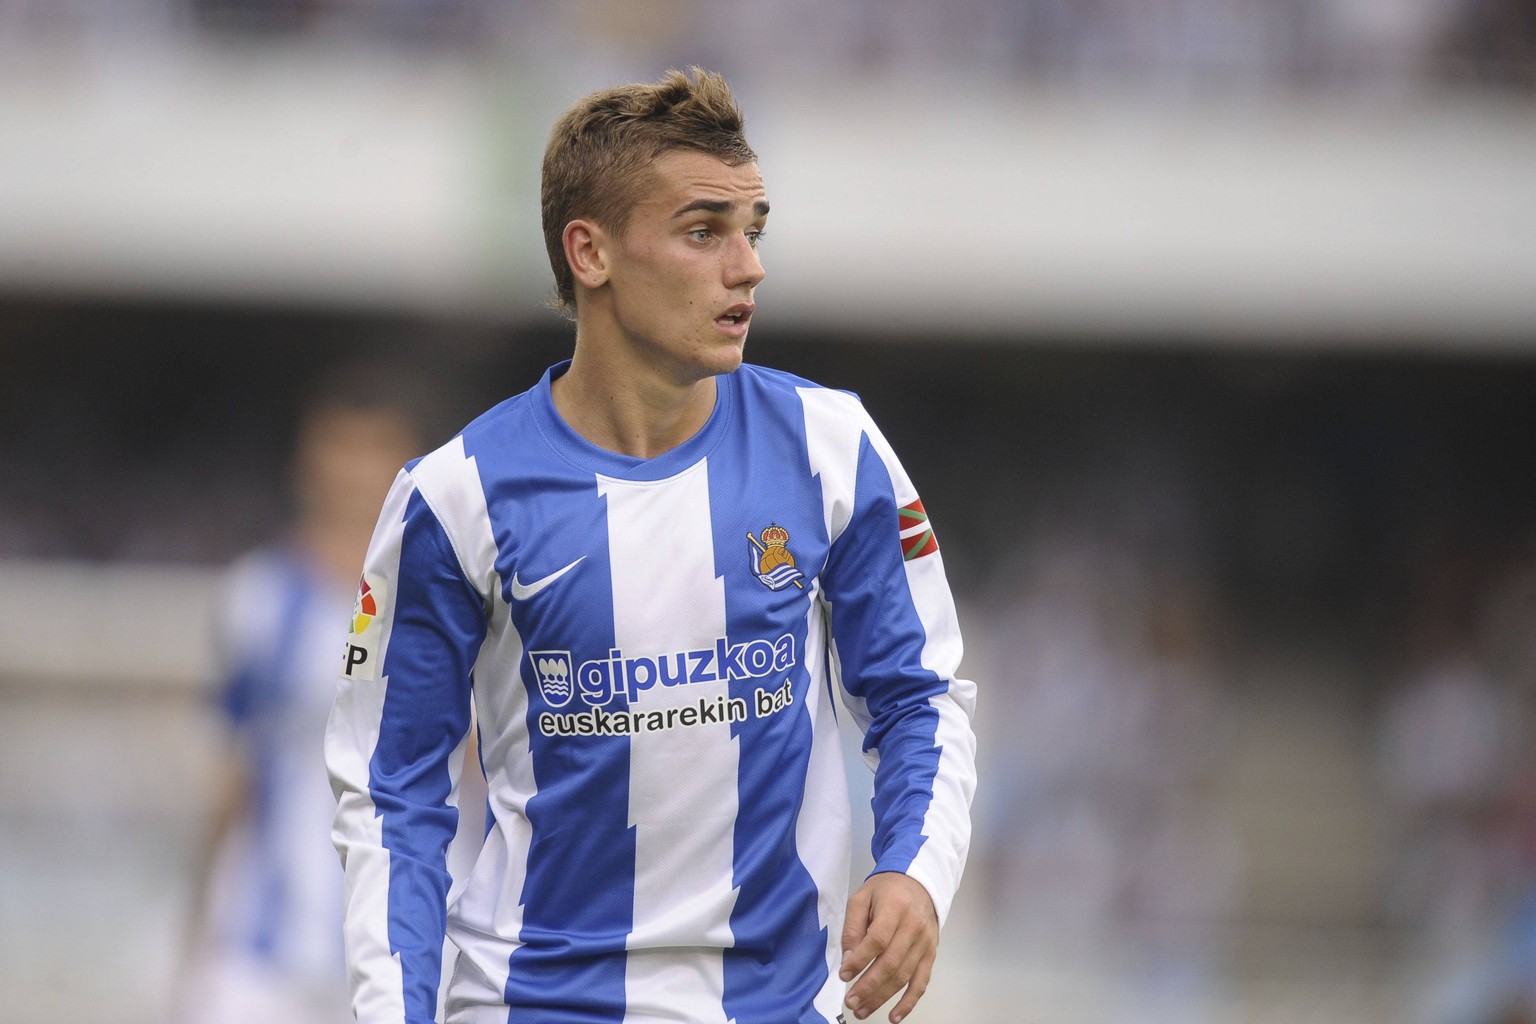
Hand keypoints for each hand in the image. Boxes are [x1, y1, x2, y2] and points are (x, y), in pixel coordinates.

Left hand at [839, 871, 938, 1022]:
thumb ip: (853, 926)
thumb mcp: (862, 897)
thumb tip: (848, 959)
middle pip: (891, 962)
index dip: (860, 960)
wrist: (919, 883)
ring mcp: (925, 943)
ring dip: (882, 998)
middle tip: (850, 1001)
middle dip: (868, 986)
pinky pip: (921, 983)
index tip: (844, 974)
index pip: (877, 939)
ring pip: (903, 976)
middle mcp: (914, 927)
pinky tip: (894, 1017)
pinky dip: (908, 1003)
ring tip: (862, 1011)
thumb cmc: (886, 891)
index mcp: (895, 908)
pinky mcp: (930, 955)